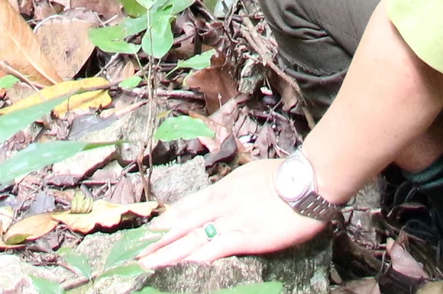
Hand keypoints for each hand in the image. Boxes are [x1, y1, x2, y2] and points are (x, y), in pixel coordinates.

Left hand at [140, 161, 325, 268]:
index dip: (164, 222)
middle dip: (157, 241)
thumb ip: (233, 190)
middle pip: (181, 225)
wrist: (307, 180)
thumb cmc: (284, 176)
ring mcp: (232, 221)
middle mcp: (220, 205)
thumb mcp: (250, 176)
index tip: (147, 233)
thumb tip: (223, 198)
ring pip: (192, 238)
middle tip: (135, 254)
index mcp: (221, 189)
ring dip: (169, 253)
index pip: (184, 208)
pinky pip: (217, 249)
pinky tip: (184, 267)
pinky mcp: (247, 237)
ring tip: (148, 265)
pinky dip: (199, 258)